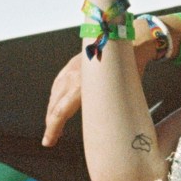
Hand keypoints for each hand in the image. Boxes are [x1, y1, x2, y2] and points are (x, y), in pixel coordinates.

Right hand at [42, 33, 156, 145]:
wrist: (129, 40)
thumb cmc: (131, 68)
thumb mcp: (122, 93)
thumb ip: (109, 109)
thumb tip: (107, 130)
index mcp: (84, 85)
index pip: (61, 112)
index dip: (53, 129)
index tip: (49, 141)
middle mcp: (73, 76)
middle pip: (54, 105)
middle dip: (50, 124)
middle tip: (50, 140)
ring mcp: (71, 68)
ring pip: (54, 94)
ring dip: (52, 111)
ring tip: (55, 126)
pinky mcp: (73, 63)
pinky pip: (58, 83)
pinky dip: (56, 96)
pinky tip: (57, 104)